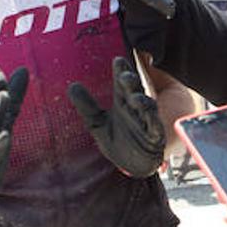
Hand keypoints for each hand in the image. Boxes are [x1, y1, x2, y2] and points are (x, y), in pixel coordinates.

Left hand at [68, 56, 164, 177]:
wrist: (135, 167)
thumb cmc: (119, 142)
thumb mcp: (98, 124)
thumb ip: (87, 107)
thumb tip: (72, 85)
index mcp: (123, 102)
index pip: (122, 83)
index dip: (121, 71)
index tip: (117, 60)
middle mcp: (136, 108)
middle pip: (134, 91)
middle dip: (131, 82)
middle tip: (125, 76)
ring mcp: (146, 121)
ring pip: (146, 106)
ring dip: (142, 101)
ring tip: (134, 97)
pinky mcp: (155, 136)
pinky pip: (154, 125)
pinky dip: (152, 119)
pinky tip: (148, 115)